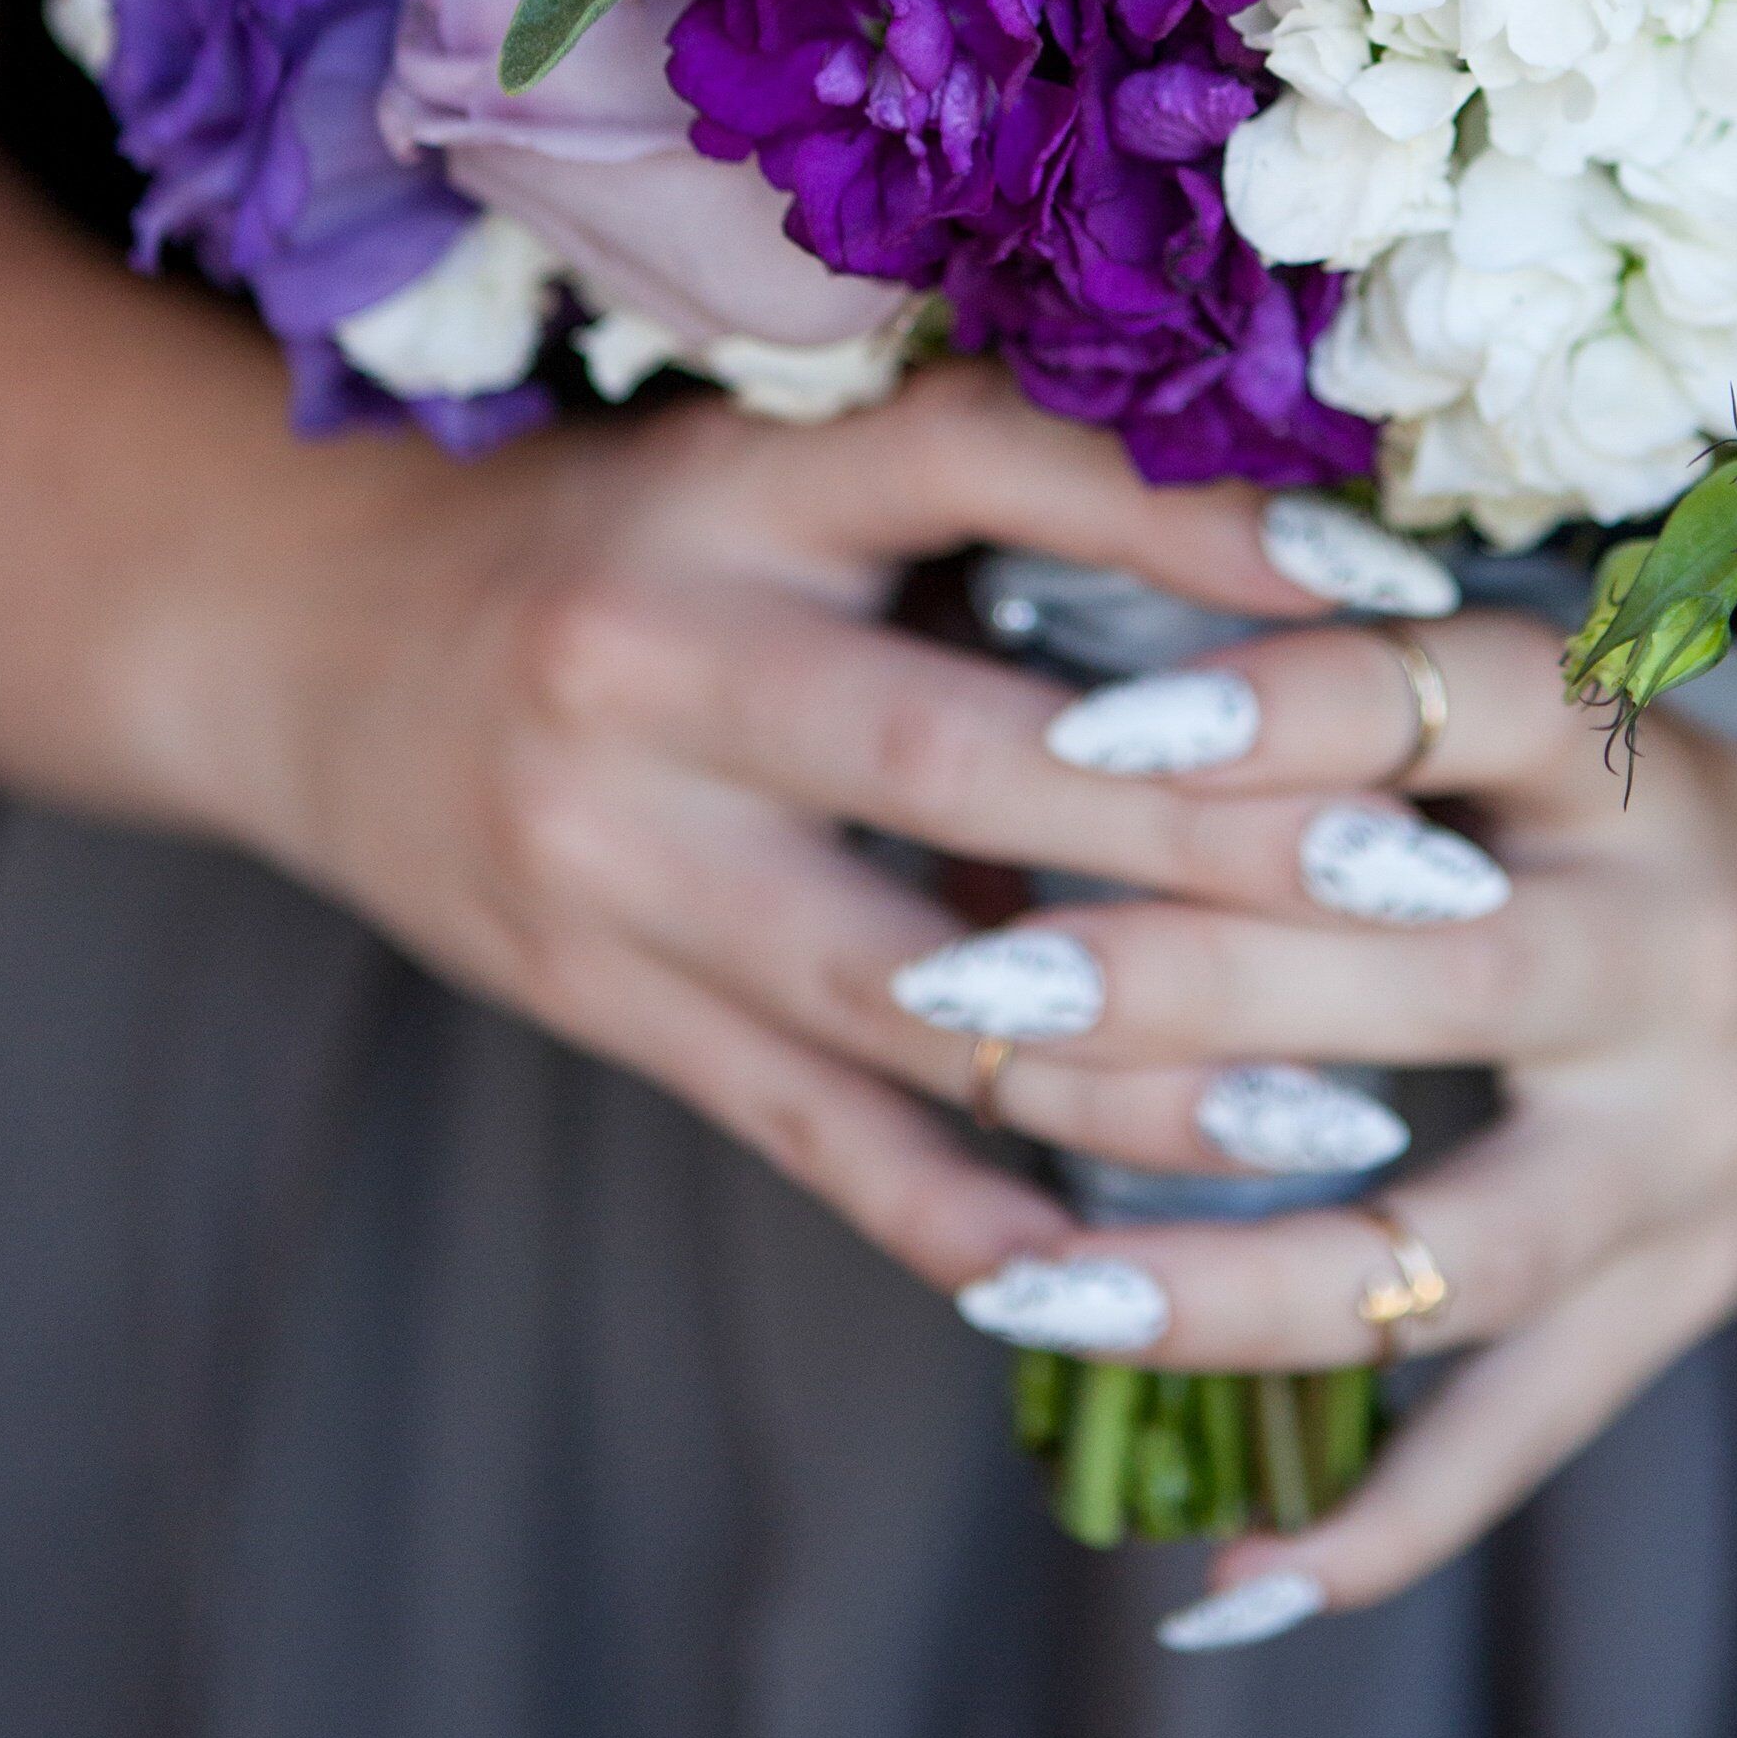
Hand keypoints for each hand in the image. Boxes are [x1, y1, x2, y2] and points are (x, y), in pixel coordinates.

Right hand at [258, 363, 1489, 1296]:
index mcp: (736, 491)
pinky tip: (1123, 1272)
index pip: (990, 465)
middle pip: (971, 760)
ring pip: (908, 991)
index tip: (1393, 575)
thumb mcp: (766, 472)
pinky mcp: (601, 1003)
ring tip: (1338, 1117)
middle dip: (1215, 832)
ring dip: (1134, 1069)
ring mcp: (617, 856)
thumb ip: (976, 514)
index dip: (1196, 518)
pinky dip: (969, 1214)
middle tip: (1430, 882)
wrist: (306, 642)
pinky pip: (811, 1135)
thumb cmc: (616, 541)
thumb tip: (1301, 568)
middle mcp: (660, 664)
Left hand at [898, 612, 1736, 1614]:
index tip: (1080, 737)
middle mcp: (1676, 952)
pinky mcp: (1690, 1293)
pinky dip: (1381, 1523)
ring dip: (1230, 1285)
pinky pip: (1524, 1432)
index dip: (1278, 710)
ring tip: (1030, 1295)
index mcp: (1626, 759)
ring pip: (1450, 1250)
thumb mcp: (1532, 695)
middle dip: (1181, 994)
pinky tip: (1224, 1584)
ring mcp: (1691, 1149)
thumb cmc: (1626, 785)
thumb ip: (1343, 694)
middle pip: (1430, 984)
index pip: (1454, 707)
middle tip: (970, 999)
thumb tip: (1067, 707)